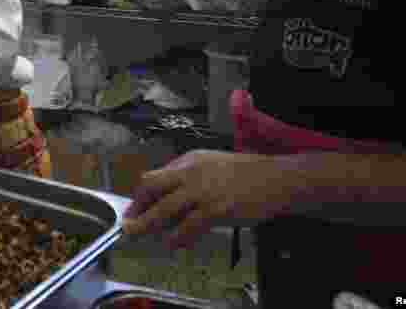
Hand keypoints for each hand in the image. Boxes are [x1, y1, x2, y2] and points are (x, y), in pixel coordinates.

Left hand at [122, 150, 294, 248]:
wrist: (275, 180)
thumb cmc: (245, 175)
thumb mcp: (210, 165)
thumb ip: (188, 178)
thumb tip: (166, 197)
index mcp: (188, 161)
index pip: (154, 177)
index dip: (140, 195)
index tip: (133, 209)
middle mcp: (190, 173)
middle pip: (151, 187)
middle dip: (136, 207)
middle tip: (129, 223)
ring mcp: (202, 191)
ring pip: (164, 209)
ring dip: (147, 224)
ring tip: (138, 234)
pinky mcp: (216, 209)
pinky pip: (188, 226)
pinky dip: (176, 237)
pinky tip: (172, 243)